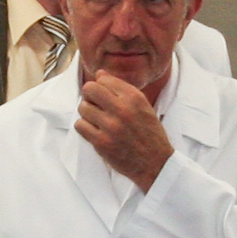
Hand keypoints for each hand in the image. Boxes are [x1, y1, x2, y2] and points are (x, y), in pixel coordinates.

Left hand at [75, 74, 173, 190]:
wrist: (156, 163)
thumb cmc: (149, 134)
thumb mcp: (143, 106)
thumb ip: (122, 89)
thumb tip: (100, 74)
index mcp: (134, 98)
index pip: (104, 79)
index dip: (100, 85)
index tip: (103, 95)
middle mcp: (123, 109)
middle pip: (89, 89)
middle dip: (89, 95)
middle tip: (95, 104)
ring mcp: (111, 127)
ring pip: (83, 108)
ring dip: (87, 113)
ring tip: (98, 120)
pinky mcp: (101, 142)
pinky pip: (80, 125)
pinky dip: (85, 127)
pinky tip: (95, 130)